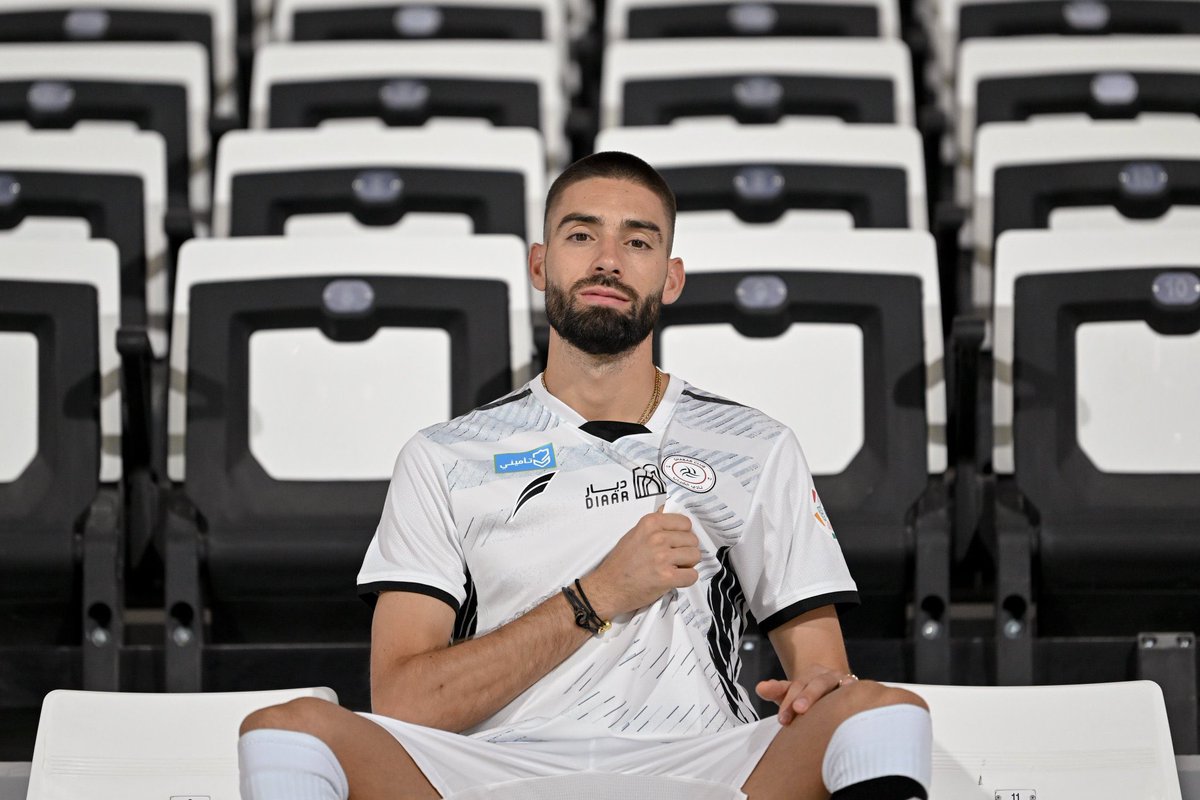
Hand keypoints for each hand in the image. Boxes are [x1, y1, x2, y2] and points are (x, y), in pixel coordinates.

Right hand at [581, 506, 699, 617]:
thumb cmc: (620, 563)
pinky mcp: (666, 577)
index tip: (676, 542)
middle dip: (686, 550)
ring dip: (687, 564)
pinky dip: (686, 579)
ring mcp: (662, 557)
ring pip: (695, 556)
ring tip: (672, 568)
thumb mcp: (634, 534)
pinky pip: (692, 575)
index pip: (685, 523)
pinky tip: (674, 580)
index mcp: (650, 523)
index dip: (683, 534)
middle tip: (673, 558)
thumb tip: (667, 509)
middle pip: (692, 540)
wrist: (608, 587)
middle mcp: (657, 537)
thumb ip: (654, 524)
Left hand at [756, 665, 855, 724]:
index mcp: (807, 676)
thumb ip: (776, 691)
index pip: (794, 687)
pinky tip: (848, 689)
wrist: (836, 688)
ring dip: (822, 693)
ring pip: (829, 683)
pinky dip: (850, 687)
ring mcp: (839, 679)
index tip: (782, 720)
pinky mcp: (854, 685)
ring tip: (815, 705)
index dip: (787, 702)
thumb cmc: (810, 696)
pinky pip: (852, 685)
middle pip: (812, 684)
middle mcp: (823, 675)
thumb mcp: (792, 694)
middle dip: (805, 697)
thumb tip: (760, 687)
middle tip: (797, 711)